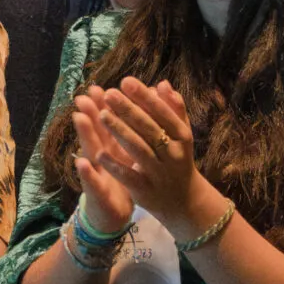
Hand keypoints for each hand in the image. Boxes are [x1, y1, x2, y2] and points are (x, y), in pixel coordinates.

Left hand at [74, 78, 206, 230]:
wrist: (184, 201)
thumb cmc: (177, 160)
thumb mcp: (180, 135)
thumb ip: (173, 110)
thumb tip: (163, 84)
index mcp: (183, 137)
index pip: (163, 113)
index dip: (145, 97)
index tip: (125, 81)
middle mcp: (173, 154)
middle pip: (149, 129)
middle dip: (129, 110)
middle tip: (109, 94)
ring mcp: (159, 173)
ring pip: (139, 150)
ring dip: (120, 132)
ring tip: (101, 115)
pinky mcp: (146, 190)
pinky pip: (129, 177)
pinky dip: (115, 165)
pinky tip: (99, 153)